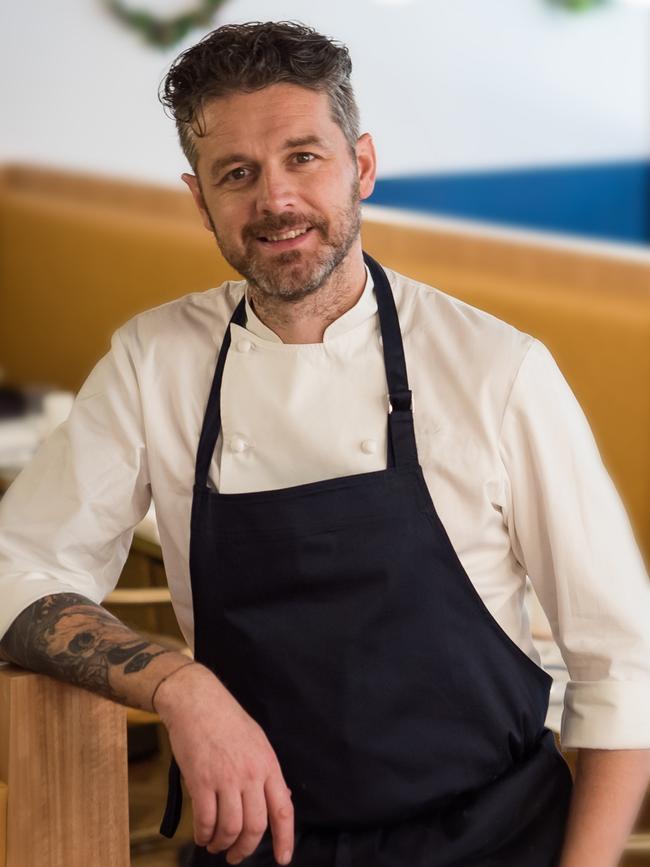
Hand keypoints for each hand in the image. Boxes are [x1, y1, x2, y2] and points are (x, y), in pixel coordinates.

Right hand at [154, 662, 293, 864]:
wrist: (197, 701)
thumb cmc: (227, 720)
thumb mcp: (257, 742)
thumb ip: (268, 772)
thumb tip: (282, 799)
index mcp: (268, 764)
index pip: (282, 810)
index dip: (285, 839)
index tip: (282, 859)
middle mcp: (250, 774)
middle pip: (255, 826)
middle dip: (245, 849)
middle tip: (235, 855)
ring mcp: (226, 778)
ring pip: (230, 828)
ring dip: (222, 843)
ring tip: (215, 844)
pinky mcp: (201, 780)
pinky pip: (205, 820)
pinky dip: (203, 834)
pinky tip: (201, 835)